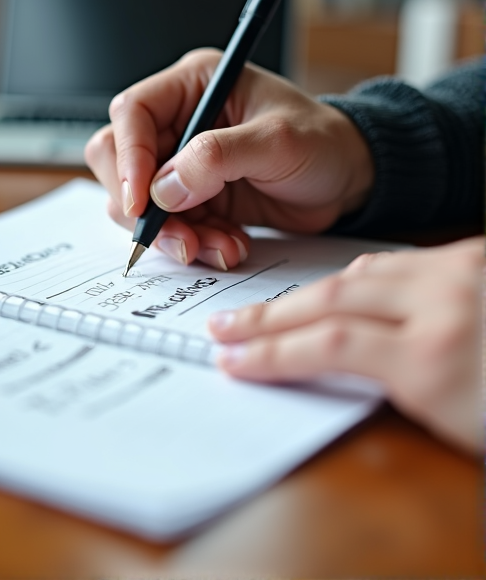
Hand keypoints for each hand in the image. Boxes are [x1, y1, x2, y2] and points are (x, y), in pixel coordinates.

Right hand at [85, 48, 373, 269]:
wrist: (345, 181)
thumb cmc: (322, 143)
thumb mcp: (277, 142)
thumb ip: (217, 158)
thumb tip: (162, 189)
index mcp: (194, 86)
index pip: (132, 114)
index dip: (128, 157)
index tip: (141, 201)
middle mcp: (179, 122)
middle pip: (120, 161)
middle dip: (144, 208)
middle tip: (180, 238)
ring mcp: (181, 163)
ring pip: (141, 203)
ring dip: (174, 234)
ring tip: (220, 245)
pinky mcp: (191, 197)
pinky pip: (169, 226)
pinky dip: (193, 243)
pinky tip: (228, 245)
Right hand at [209, 237, 483, 453]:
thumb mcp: (473, 432)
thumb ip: (406, 390)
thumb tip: (355, 370)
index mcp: (437, 360)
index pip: (326, 348)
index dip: (269, 354)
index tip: (233, 360)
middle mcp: (443, 303)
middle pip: (331, 298)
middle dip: (270, 315)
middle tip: (227, 324)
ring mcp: (462, 272)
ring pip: (361, 270)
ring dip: (308, 291)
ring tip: (269, 307)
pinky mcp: (478, 257)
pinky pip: (399, 260)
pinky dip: (357, 274)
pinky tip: (341, 284)